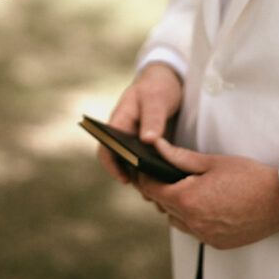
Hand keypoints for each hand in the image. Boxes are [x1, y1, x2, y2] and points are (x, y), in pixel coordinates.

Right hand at [99, 62, 182, 183]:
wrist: (171, 81)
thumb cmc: (158, 86)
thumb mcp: (156, 98)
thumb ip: (153, 118)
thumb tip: (147, 140)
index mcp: (119, 122)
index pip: (107, 148)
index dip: (112, 165)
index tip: (124, 179)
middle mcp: (126, 136)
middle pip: (123, 164)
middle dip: (134, 180)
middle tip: (150, 194)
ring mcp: (139, 144)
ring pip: (137, 168)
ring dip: (147, 182)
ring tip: (162, 197)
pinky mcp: (153, 148)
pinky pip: (152, 166)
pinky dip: (159, 176)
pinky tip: (172, 186)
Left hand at [137, 139, 278, 248]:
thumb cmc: (250, 177)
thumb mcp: (212, 161)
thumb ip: (179, 156)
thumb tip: (156, 147)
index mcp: (188, 200)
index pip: (152, 189)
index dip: (144, 176)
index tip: (143, 167)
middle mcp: (193, 222)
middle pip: (162, 205)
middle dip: (160, 189)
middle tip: (164, 173)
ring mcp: (205, 235)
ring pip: (176, 221)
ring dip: (175, 206)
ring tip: (186, 188)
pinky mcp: (217, 243)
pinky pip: (194, 231)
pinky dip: (192, 219)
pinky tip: (203, 205)